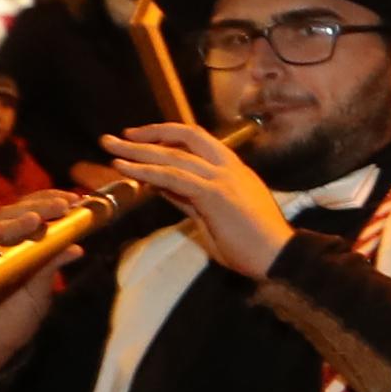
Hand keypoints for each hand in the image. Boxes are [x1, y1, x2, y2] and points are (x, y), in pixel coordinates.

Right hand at [0, 193, 91, 381]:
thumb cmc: (6, 325)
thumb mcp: (35, 299)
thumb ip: (48, 270)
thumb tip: (76, 247)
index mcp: (10, 249)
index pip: (26, 215)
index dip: (47, 204)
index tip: (73, 201)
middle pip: (6, 217)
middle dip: (34, 208)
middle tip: (60, 206)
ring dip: (11, 224)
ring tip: (33, 219)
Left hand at [93, 115, 291, 274]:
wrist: (279, 257)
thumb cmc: (253, 244)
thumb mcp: (215, 217)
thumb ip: (189, 200)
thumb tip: (161, 187)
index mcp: (233, 170)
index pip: (197, 141)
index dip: (168, 136)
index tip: (143, 138)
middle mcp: (229, 167)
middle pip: (185, 138)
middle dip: (149, 134)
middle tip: (118, 136)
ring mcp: (223, 178)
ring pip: (174, 155)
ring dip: (138, 150)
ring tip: (111, 147)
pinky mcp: (215, 194)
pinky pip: (174, 177)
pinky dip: (147, 170)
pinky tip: (127, 169)